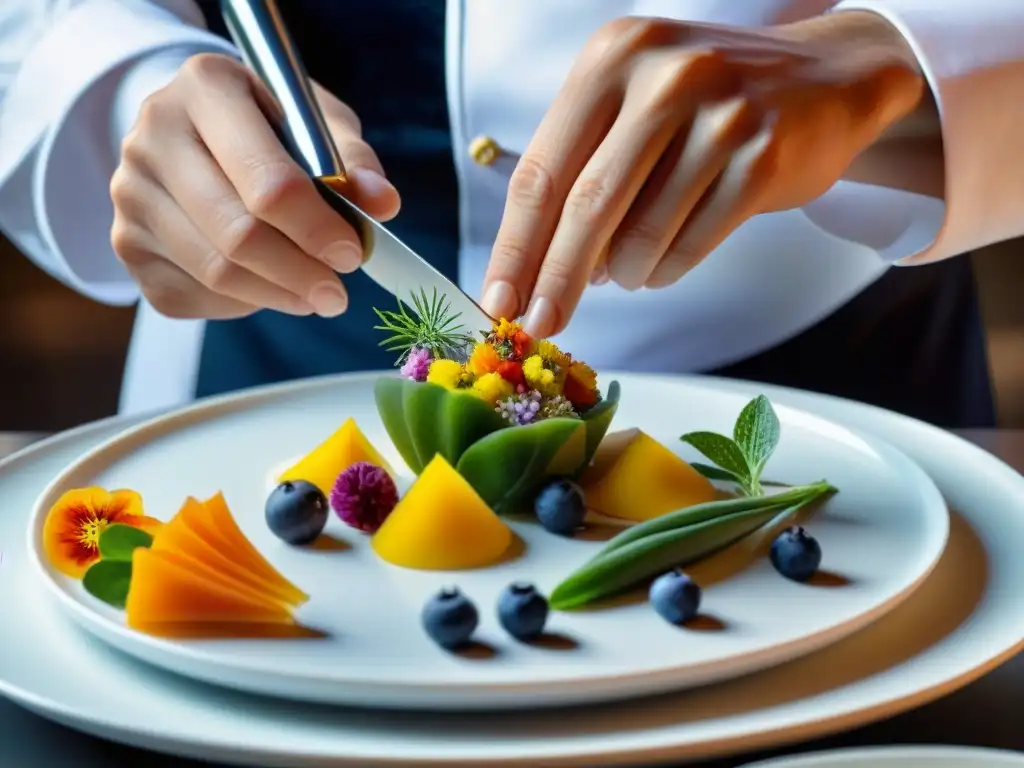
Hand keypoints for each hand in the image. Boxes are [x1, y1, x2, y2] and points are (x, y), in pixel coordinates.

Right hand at [110, 53, 399, 318]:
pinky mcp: (127, 243)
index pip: (266, 180)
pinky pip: (194, 294)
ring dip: (278, 294)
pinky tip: (270, 287)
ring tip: (316, 295)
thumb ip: (352, 159)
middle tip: (338, 293)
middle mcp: (152, 137)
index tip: (352, 254)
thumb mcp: (316, 121)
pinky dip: (243, 302)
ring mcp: (131, 194)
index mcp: (205, 88)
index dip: (315, 226)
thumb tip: (382, 204)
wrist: (194, 129)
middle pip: (236, 233)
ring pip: (215, 272)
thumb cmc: (267, 124)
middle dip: (299, 272)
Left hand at [482, 12, 927, 336]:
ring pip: (641, 234)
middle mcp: (663, 76)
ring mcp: (720, 114)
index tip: (498, 300)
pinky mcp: (763, 156)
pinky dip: (665, 269)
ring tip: (625, 271)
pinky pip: (691, 244)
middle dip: (556, 278)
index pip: (542, 170)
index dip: (514, 245)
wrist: (825, 79)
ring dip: (623, 273)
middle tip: (541, 325)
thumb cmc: (706, 103)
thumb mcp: (632, 104)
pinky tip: (660, 265)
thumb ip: (580, 169)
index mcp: (612, 58)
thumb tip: (534, 269)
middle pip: (586, 205)